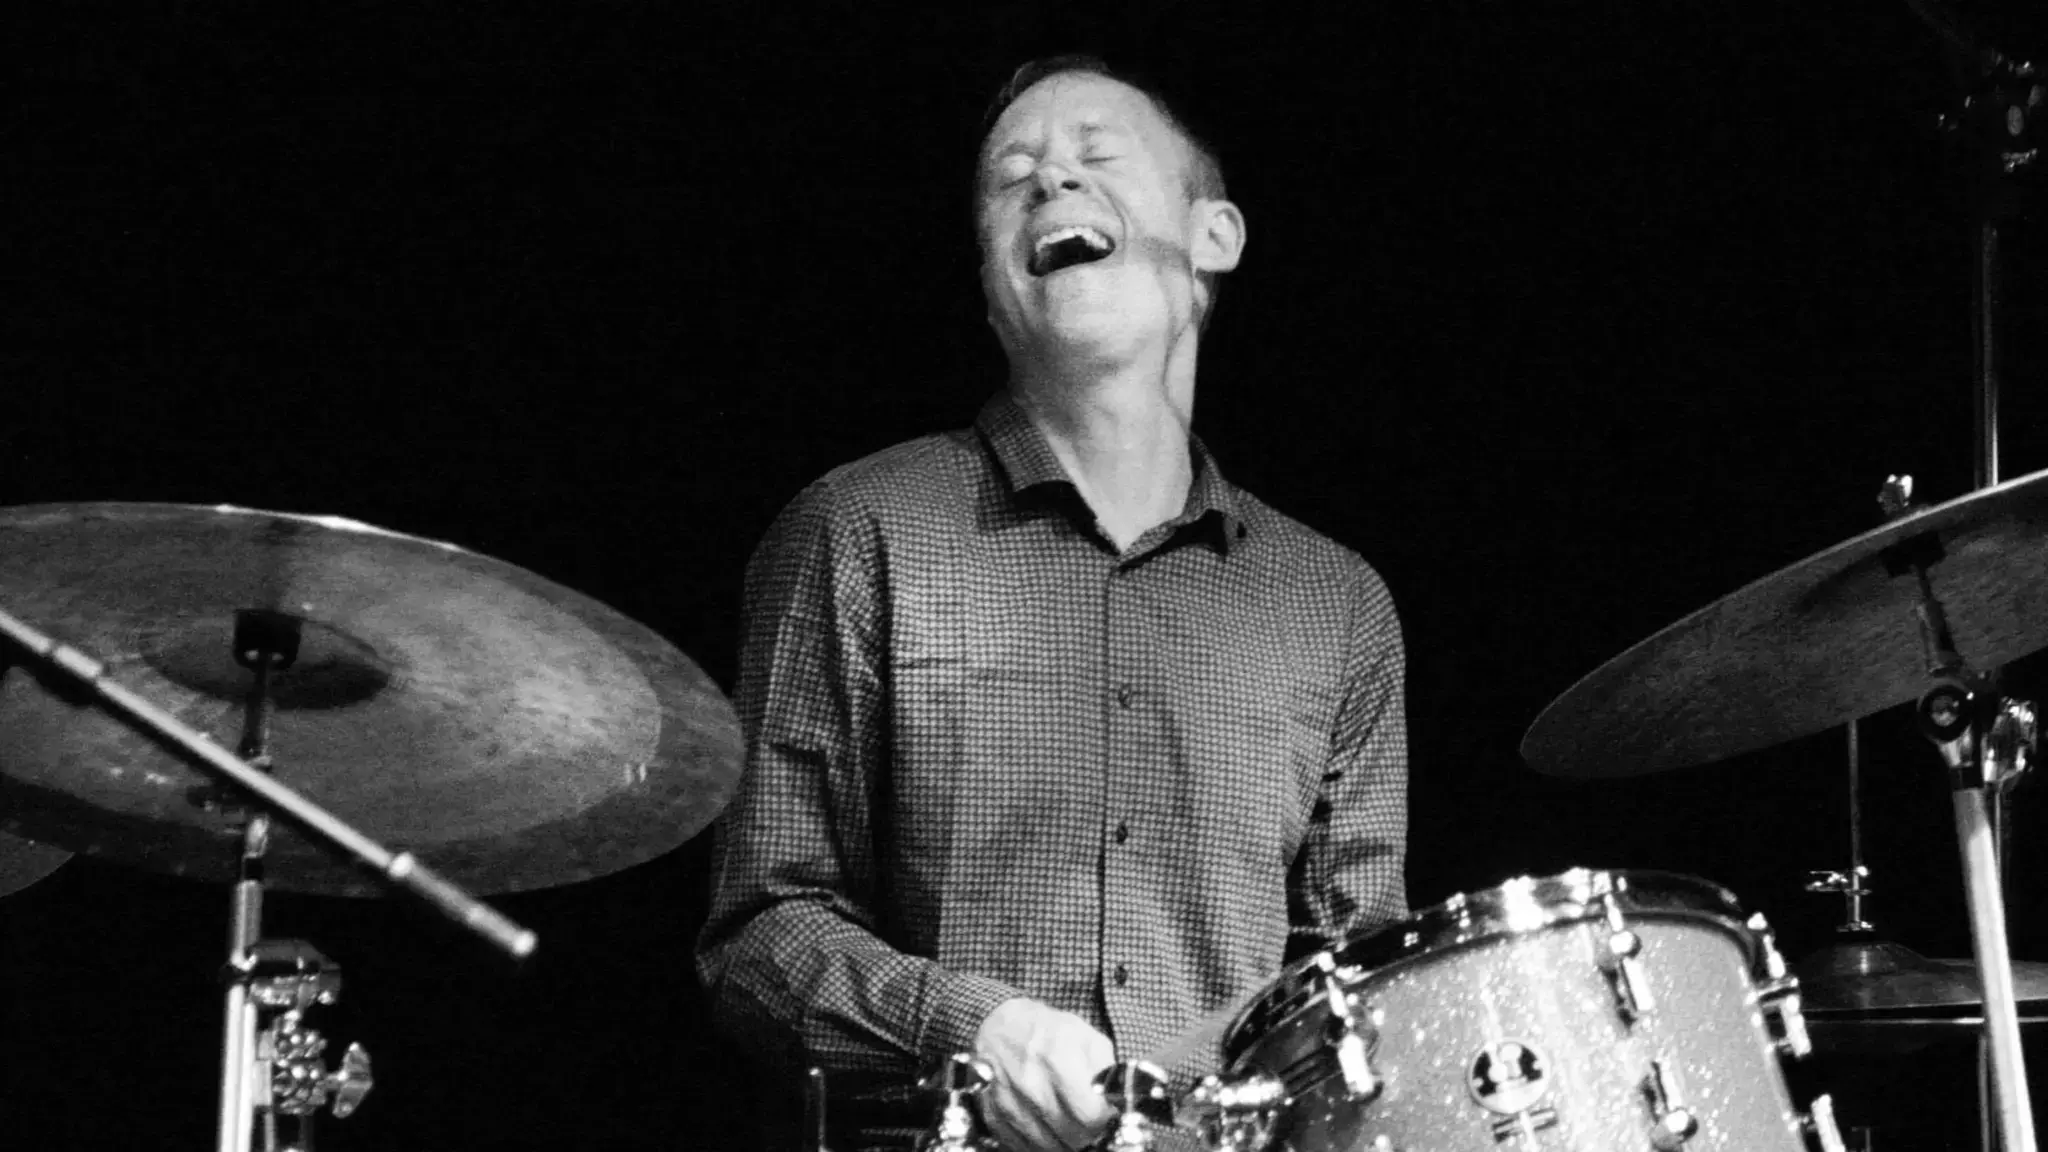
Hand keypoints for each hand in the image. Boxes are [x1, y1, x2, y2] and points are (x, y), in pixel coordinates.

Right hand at [972, 997, 1115, 1151]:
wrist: (1000, 1028)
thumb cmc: (1050, 1033)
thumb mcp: (1087, 1039)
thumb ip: (1107, 1074)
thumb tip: (1115, 1108)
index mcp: (1058, 1057)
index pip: (1090, 1115)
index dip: (1104, 1121)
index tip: (1105, 1115)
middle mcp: (1030, 1081)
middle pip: (1072, 1135)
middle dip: (1087, 1133)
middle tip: (1089, 1122)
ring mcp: (1008, 1101)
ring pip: (1049, 1146)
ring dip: (1065, 1141)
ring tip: (1069, 1123)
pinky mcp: (993, 1115)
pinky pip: (1024, 1147)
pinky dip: (1040, 1143)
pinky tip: (1048, 1127)